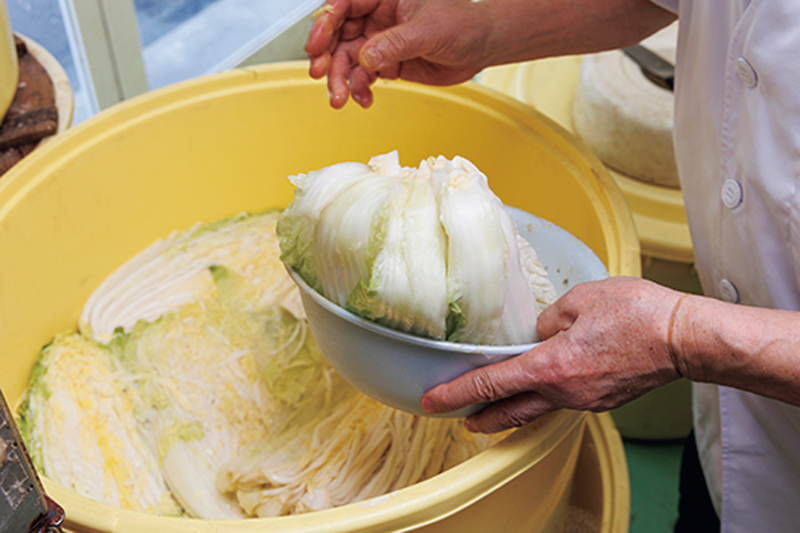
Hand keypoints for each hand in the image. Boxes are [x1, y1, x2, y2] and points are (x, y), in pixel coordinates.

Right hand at [305, 0, 492, 108]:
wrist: (480, 48)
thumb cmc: (462, 24)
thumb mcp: (428, 31)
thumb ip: (395, 44)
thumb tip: (366, 57)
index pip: (344, 4)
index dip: (325, 22)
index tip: (316, 44)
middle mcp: (376, 16)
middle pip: (337, 34)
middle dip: (328, 56)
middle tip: (323, 75)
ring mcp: (379, 40)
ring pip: (347, 59)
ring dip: (341, 79)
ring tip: (341, 98)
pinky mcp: (385, 62)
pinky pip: (362, 76)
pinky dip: (359, 89)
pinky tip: (363, 98)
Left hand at [420, 277, 686, 432]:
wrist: (684, 338)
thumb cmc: (637, 312)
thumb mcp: (581, 299)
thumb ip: (549, 319)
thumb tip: (539, 333)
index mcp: (551, 366)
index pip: (491, 384)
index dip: (456, 393)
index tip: (432, 401)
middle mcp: (563, 392)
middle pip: (508, 412)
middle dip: (478, 416)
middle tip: (455, 416)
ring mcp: (583, 401)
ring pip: (534, 411)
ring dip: (508, 412)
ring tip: (488, 410)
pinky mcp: (600, 401)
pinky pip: (559, 404)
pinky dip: (539, 402)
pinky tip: (536, 392)